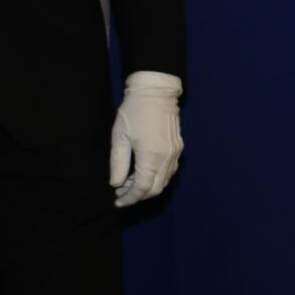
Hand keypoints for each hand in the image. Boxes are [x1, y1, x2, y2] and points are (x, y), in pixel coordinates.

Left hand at [110, 71, 183, 206]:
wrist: (156, 92)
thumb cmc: (134, 112)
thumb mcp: (119, 137)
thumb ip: (118, 163)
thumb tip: (116, 184)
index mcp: (151, 155)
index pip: (142, 187)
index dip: (129, 198)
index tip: (118, 201)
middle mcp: (167, 157)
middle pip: (155, 188)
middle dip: (138, 195)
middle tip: (121, 192)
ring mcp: (175, 153)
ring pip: (164, 181)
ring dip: (147, 187)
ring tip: (129, 182)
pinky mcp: (178, 148)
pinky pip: (169, 171)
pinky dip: (156, 178)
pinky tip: (143, 172)